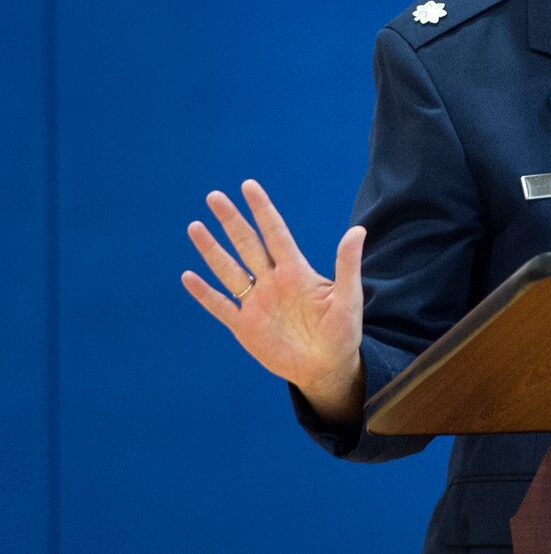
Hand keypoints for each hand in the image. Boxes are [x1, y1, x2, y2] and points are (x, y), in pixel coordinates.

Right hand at [181, 179, 364, 421]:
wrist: (327, 367)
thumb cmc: (343, 331)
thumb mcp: (348, 297)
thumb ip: (347, 265)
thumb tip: (357, 230)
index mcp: (296, 272)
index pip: (275, 233)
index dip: (262, 210)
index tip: (248, 186)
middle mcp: (272, 282)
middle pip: (247, 245)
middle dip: (231, 221)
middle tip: (214, 196)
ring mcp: (256, 303)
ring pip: (229, 270)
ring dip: (212, 250)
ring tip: (196, 226)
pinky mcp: (244, 326)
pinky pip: (221, 306)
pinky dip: (204, 293)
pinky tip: (189, 276)